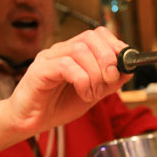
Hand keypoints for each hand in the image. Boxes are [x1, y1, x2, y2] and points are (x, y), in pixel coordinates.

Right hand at [2, 27, 132, 135]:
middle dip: (108, 58)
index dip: (115, 45)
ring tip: (93, 93)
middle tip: (110, 80)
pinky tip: (83, 94)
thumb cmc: (56, 107)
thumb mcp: (91, 94)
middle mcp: (61, 51)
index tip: (124, 63)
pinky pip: (66, 66)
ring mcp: (49, 58)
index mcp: (73, 53)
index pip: (97, 34)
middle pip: (90, 37)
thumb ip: (108, 83)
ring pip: (80, 50)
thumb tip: (128, 70)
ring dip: (95, 74)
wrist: (29, 123)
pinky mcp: (40, 70)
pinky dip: (82, 81)